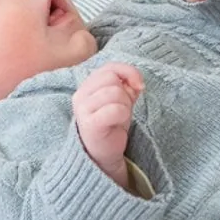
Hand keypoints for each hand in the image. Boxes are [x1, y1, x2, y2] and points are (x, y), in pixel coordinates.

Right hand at [72, 62, 143, 186]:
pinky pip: (114, 109)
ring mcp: (83, 110)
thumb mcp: (121, 98)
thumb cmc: (112, 123)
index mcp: (87, 86)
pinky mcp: (90, 124)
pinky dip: (123, 115)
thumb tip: (136, 81)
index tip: (138, 86)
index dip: (128, 72)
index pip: (109, 67)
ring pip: (114, 92)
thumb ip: (126, 84)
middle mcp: (80, 95)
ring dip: (125, 105)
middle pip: (111, 78)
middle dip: (125, 92)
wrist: (103, 153)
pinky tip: (118, 124)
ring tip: (119, 117)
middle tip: (123, 108)